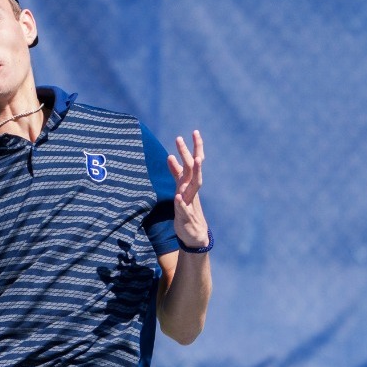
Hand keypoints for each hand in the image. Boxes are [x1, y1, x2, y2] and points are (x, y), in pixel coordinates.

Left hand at [167, 130, 208, 249]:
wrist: (194, 235)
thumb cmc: (187, 210)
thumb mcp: (180, 189)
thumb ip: (176, 174)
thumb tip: (171, 157)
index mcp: (189, 183)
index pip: (193, 162)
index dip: (194, 148)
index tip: (195, 132)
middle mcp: (192, 190)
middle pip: (192, 169)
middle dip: (188, 153)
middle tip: (180, 138)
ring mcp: (190, 202)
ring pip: (194, 185)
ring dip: (195, 172)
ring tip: (196, 160)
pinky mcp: (186, 217)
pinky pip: (184, 209)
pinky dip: (182, 203)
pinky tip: (178, 196)